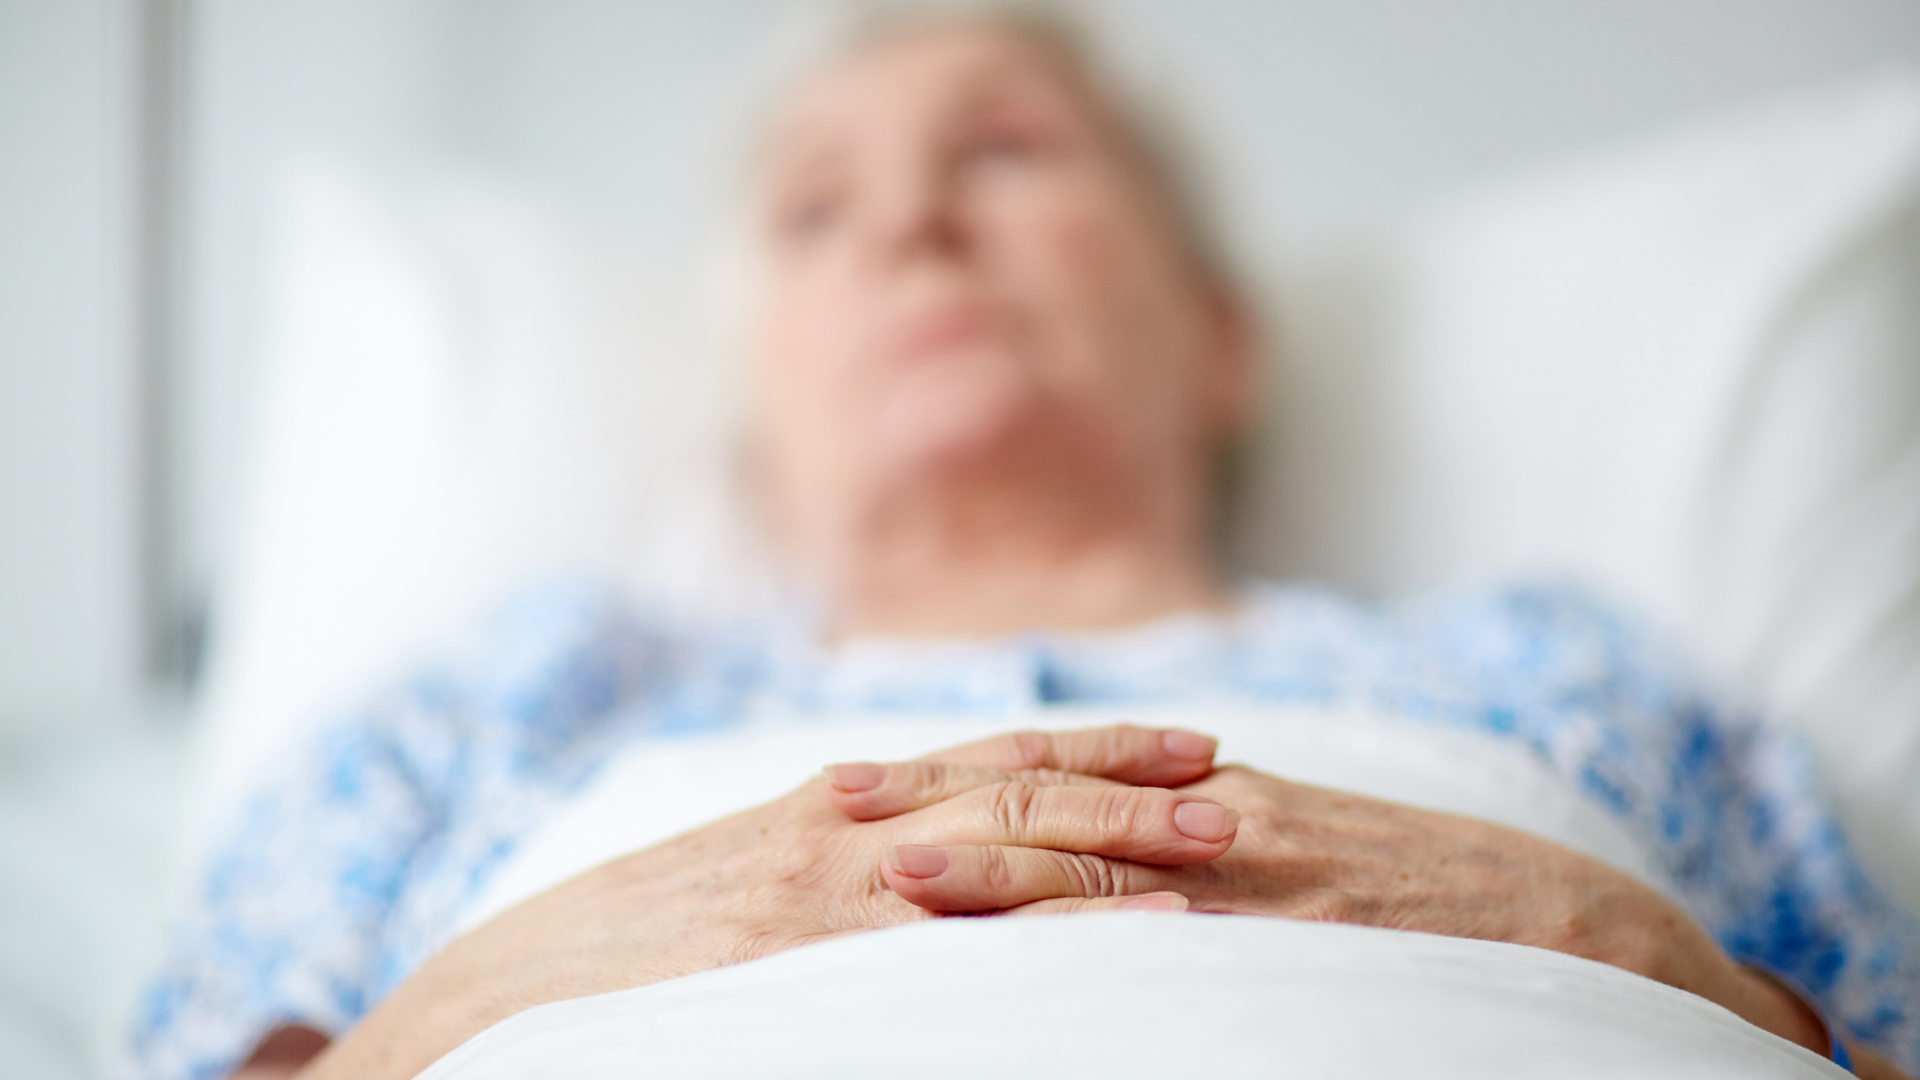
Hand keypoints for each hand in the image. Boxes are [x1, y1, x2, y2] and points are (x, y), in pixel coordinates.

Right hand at [288, 724, 1232, 1079]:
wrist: (501, 992)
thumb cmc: (623, 944)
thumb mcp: (740, 870)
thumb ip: (836, 848)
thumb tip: (923, 846)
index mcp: (835, 802)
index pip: (993, 756)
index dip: (1099, 750)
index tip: (1192, 746)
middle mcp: (845, 826)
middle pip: (1020, 790)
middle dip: (1137, 791)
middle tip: (1243, 791)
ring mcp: (829, 889)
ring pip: (1003, 848)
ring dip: (1118, 849)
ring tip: (1221, 851)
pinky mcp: (810, 953)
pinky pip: (951, 933)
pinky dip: (1043, 928)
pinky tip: (1123, 940)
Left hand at [851, 759, 1877, 1064]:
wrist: (1561, 921)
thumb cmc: (1418, 886)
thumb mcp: (1296, 838)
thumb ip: (1193, 829)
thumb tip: (1093, 837)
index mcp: (1208, 793)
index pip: (1050, 776)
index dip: (944, 781)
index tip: (853, 791)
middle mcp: (1221, 819)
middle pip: (1053, 806)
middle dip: (939, 812)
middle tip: (829, 818)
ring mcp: (1263, 876)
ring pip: (1111, 866)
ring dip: (1000, 871)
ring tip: (896, 877)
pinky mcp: (1310, 932)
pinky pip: (1197, 937)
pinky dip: (1118, 941)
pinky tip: (1047, 961)